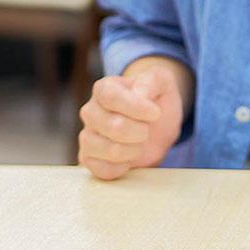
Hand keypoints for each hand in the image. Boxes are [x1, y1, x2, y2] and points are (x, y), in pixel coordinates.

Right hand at [78, 62, 184, 179]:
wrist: (156, 125)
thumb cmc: (155, 100)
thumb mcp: (162, 81)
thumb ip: (152, 80)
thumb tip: (139, 93)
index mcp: (104, 88)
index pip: (111, 97)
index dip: (136, 107)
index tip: (156, 113)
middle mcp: (90, 111)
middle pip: (112, 126)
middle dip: (139, 131)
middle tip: (148, 129)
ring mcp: (87, 136)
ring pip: (106, 149)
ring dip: (132, 150)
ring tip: (140, 143)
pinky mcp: (89, 159)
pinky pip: (101, 169)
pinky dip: (121, 168)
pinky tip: (130, 158)